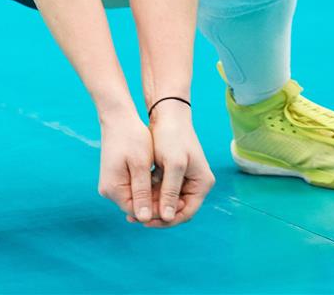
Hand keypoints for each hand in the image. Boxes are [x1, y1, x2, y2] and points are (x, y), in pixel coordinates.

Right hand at [98, 109, 168, 223]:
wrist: (118, 117)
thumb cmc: (131, 137)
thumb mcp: (140, 164)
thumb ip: (142, 192)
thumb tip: (145, 219)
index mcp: (112, 189)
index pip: (139, 212)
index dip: (159, 210)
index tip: (179, 203)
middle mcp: (108, 190)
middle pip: (137, 207)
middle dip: (158, 203)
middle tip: (181, 198)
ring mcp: (111, 184)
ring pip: (137, 198)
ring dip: (154, 195)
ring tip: (175, 190)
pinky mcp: (116, 177)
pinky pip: (133, 189)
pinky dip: (147, 187)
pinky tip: (162, 181)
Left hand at [127, 102, 213, 227]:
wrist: (167, 112)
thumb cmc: (173, 136)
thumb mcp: (173, 165)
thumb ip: (170, 192)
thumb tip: (167, 218)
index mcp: (202, 184)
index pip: (186, 213)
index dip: (166, 220)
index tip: (146, 221)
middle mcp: (196, 184)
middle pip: (176, 208)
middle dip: (156, 213)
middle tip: (134, 217)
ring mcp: (185, 178)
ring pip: (167, 201)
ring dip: (151, 204)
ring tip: (131, 209)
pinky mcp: (173, 172)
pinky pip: (161, 190)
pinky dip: (149, 193)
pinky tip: (135, 195)